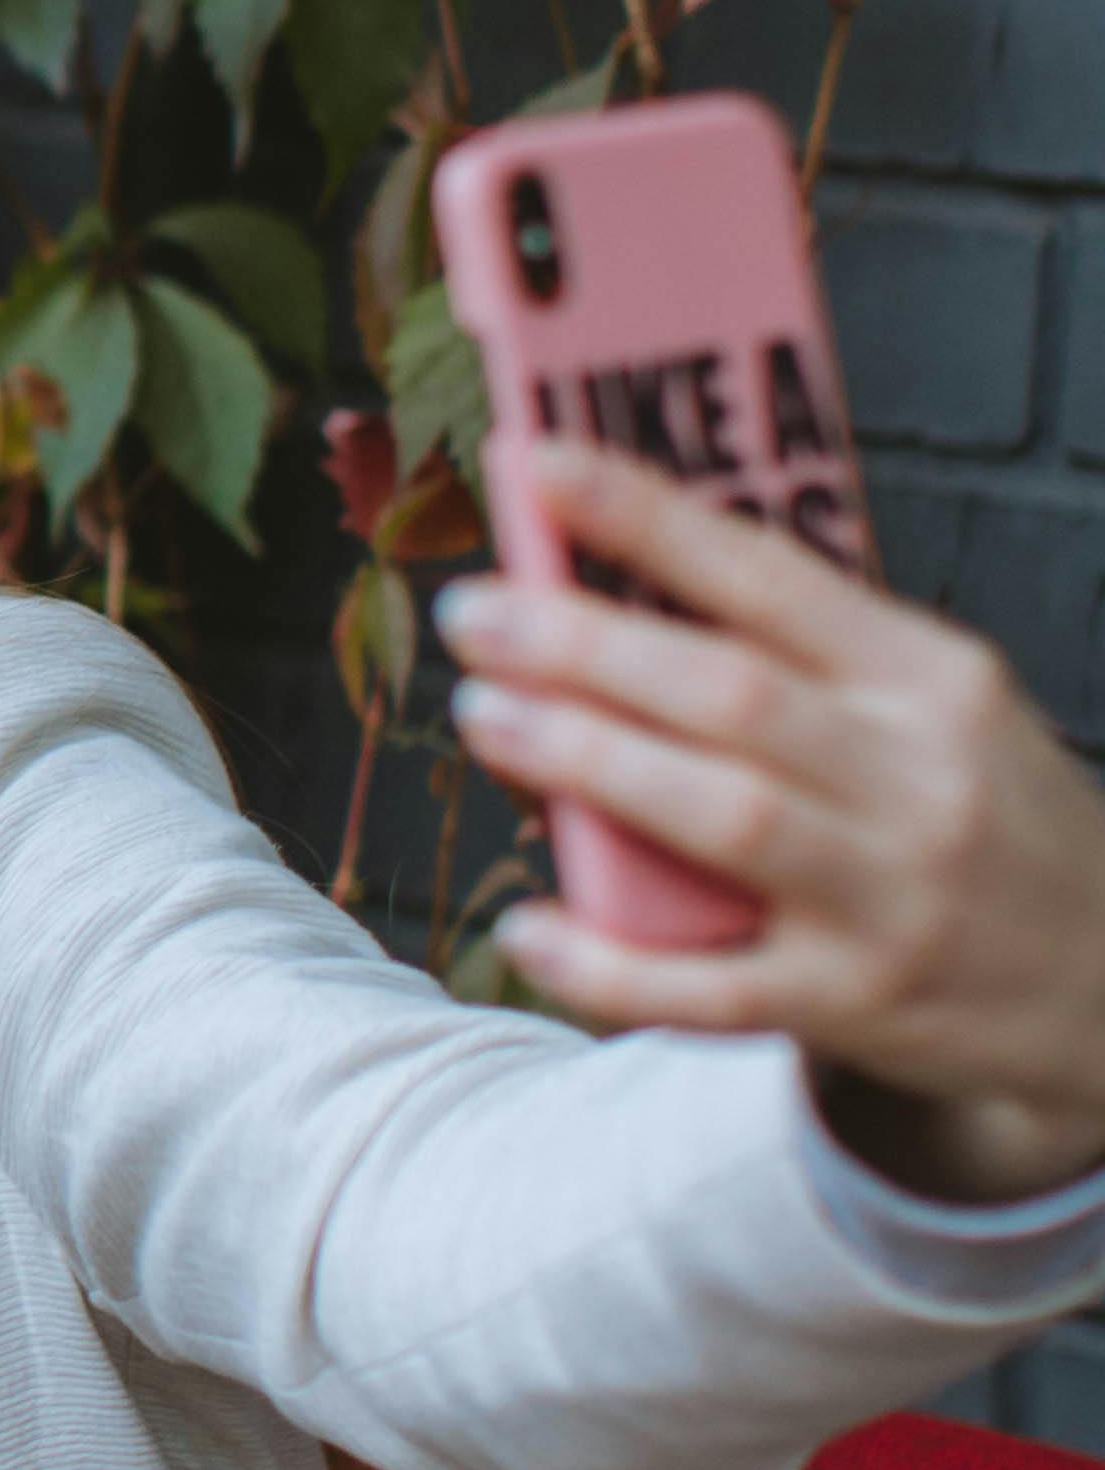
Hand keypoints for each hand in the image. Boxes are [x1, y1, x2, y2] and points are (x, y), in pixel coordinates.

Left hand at [440, 442, 1104, 1202]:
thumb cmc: (993, 817)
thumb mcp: (943, 704)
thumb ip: (813, 652)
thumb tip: (629, 577)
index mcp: (932, 678)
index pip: (774, 575)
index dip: (649, 517)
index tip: (541, 466)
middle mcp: (917, 779)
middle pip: (731, 694)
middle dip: (584, 644)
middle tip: (475, 611)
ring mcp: (888, 897)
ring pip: (722, 817)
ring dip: (587, 761)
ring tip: (483, 715)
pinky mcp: (855, 1002)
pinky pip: (711, 985)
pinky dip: (610, 959)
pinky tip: (529, 926)